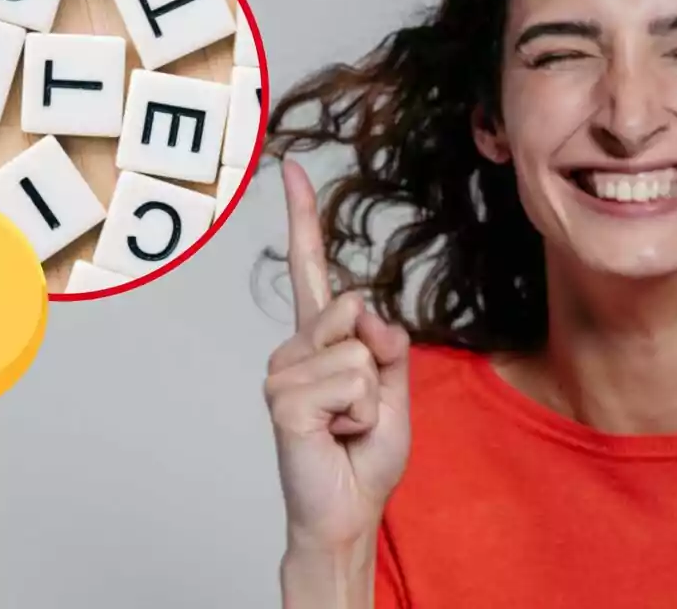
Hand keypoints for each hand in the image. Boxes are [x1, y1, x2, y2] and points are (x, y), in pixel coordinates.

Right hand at [265, 159, 411, 555]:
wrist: (349, 508)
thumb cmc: (364, 452)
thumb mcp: (394, 388)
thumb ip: (388, 344)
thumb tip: (367, 316)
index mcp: (320, 338)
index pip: (311, 267)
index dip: (302, 217)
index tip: (292, 168)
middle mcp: (294, 347)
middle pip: (357, 310)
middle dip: (379, 361)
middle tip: (359, 409)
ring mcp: (282, 372)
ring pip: (359, 352)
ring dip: (370, 398)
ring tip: (346, 426)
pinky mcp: (282, 399)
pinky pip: (350, 381)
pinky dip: (359, 415)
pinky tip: (334, 435)